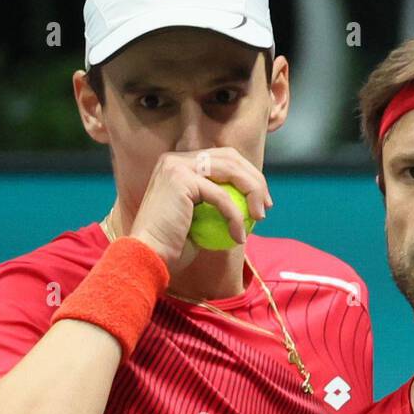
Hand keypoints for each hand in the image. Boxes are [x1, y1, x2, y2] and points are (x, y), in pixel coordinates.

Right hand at [129, 148, 271, 276]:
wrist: (147, 256)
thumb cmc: (171, 248)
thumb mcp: (199, 223)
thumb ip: (216, 206)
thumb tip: (246, 204)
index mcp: (178, 165)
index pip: (222, 158)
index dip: (247, 176)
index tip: (260, 201)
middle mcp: (176, 159)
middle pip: (229, 157)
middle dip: (254, 180)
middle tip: (266, 207)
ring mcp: (177, 165)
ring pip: (230, 170)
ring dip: (251, 192)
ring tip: (259, 217)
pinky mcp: (181, 179)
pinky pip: (221, 196)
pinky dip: (235, 216)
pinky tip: (239, 236)